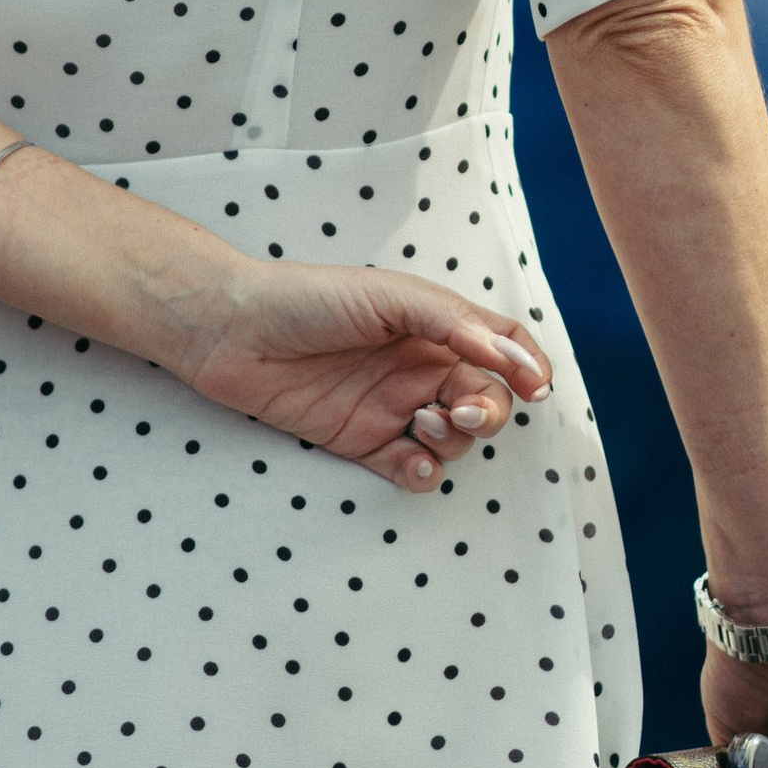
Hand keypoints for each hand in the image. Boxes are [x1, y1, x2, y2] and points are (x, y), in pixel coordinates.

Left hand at [176, 260, 549, 492]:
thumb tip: (510, 356)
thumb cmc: (307, 298)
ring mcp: (392, 406)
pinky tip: (415, 459)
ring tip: (424, 424)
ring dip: (456, 439)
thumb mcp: (388, 296)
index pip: (500, 344)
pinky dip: (426, 471)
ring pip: (456, 437)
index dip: (526, 365)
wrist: (232, 331)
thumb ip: (452, 324)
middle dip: (491, 410)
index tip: (535, 385)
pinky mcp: (363, 442)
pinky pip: (414, 467)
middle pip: (486, 397)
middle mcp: (418, 366)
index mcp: (433, 325)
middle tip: (466, 412)